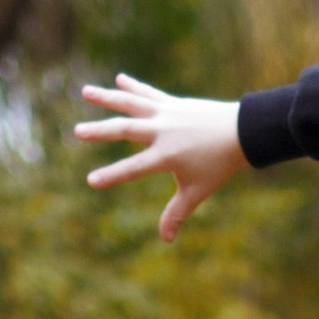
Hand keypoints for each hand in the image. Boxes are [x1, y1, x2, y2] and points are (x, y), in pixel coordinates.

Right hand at [74, 77, 246, 237]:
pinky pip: (149, 93)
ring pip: (131, 103)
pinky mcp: (173, 103)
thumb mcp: (197, 191)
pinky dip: (134, 86)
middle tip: (78, 131)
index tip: (91, 181)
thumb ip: (177, 213)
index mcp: (166, 156)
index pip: (133, 169)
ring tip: (85, 91)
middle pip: (125, 130)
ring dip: (107, 97)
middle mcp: (162, 132)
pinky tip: (119, 79)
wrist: (241, 132)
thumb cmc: (219, 164)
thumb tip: (165, 240)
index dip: (112, 175)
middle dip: (100, 131)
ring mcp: (166, 114)